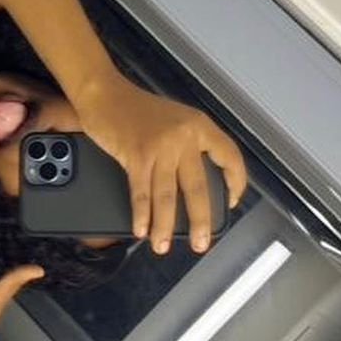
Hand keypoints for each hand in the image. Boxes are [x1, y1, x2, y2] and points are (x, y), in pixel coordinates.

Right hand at [75, 72, 247, 254]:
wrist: (104, 93)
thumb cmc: (137, 108)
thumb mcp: (174, 119)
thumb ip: (189, 144)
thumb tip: (198, 182)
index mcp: (199, 125)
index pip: (230, 156)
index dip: (236, 182)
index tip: (230, 203)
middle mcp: (184, 136)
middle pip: (198, 187)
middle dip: (200, 221)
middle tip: (200, 244)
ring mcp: (161, 146)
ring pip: (167, 196)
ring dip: (164, 226)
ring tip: (162, 246)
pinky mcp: (136, 155)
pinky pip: (142, 193)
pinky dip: (141, 215)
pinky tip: (141, 229)